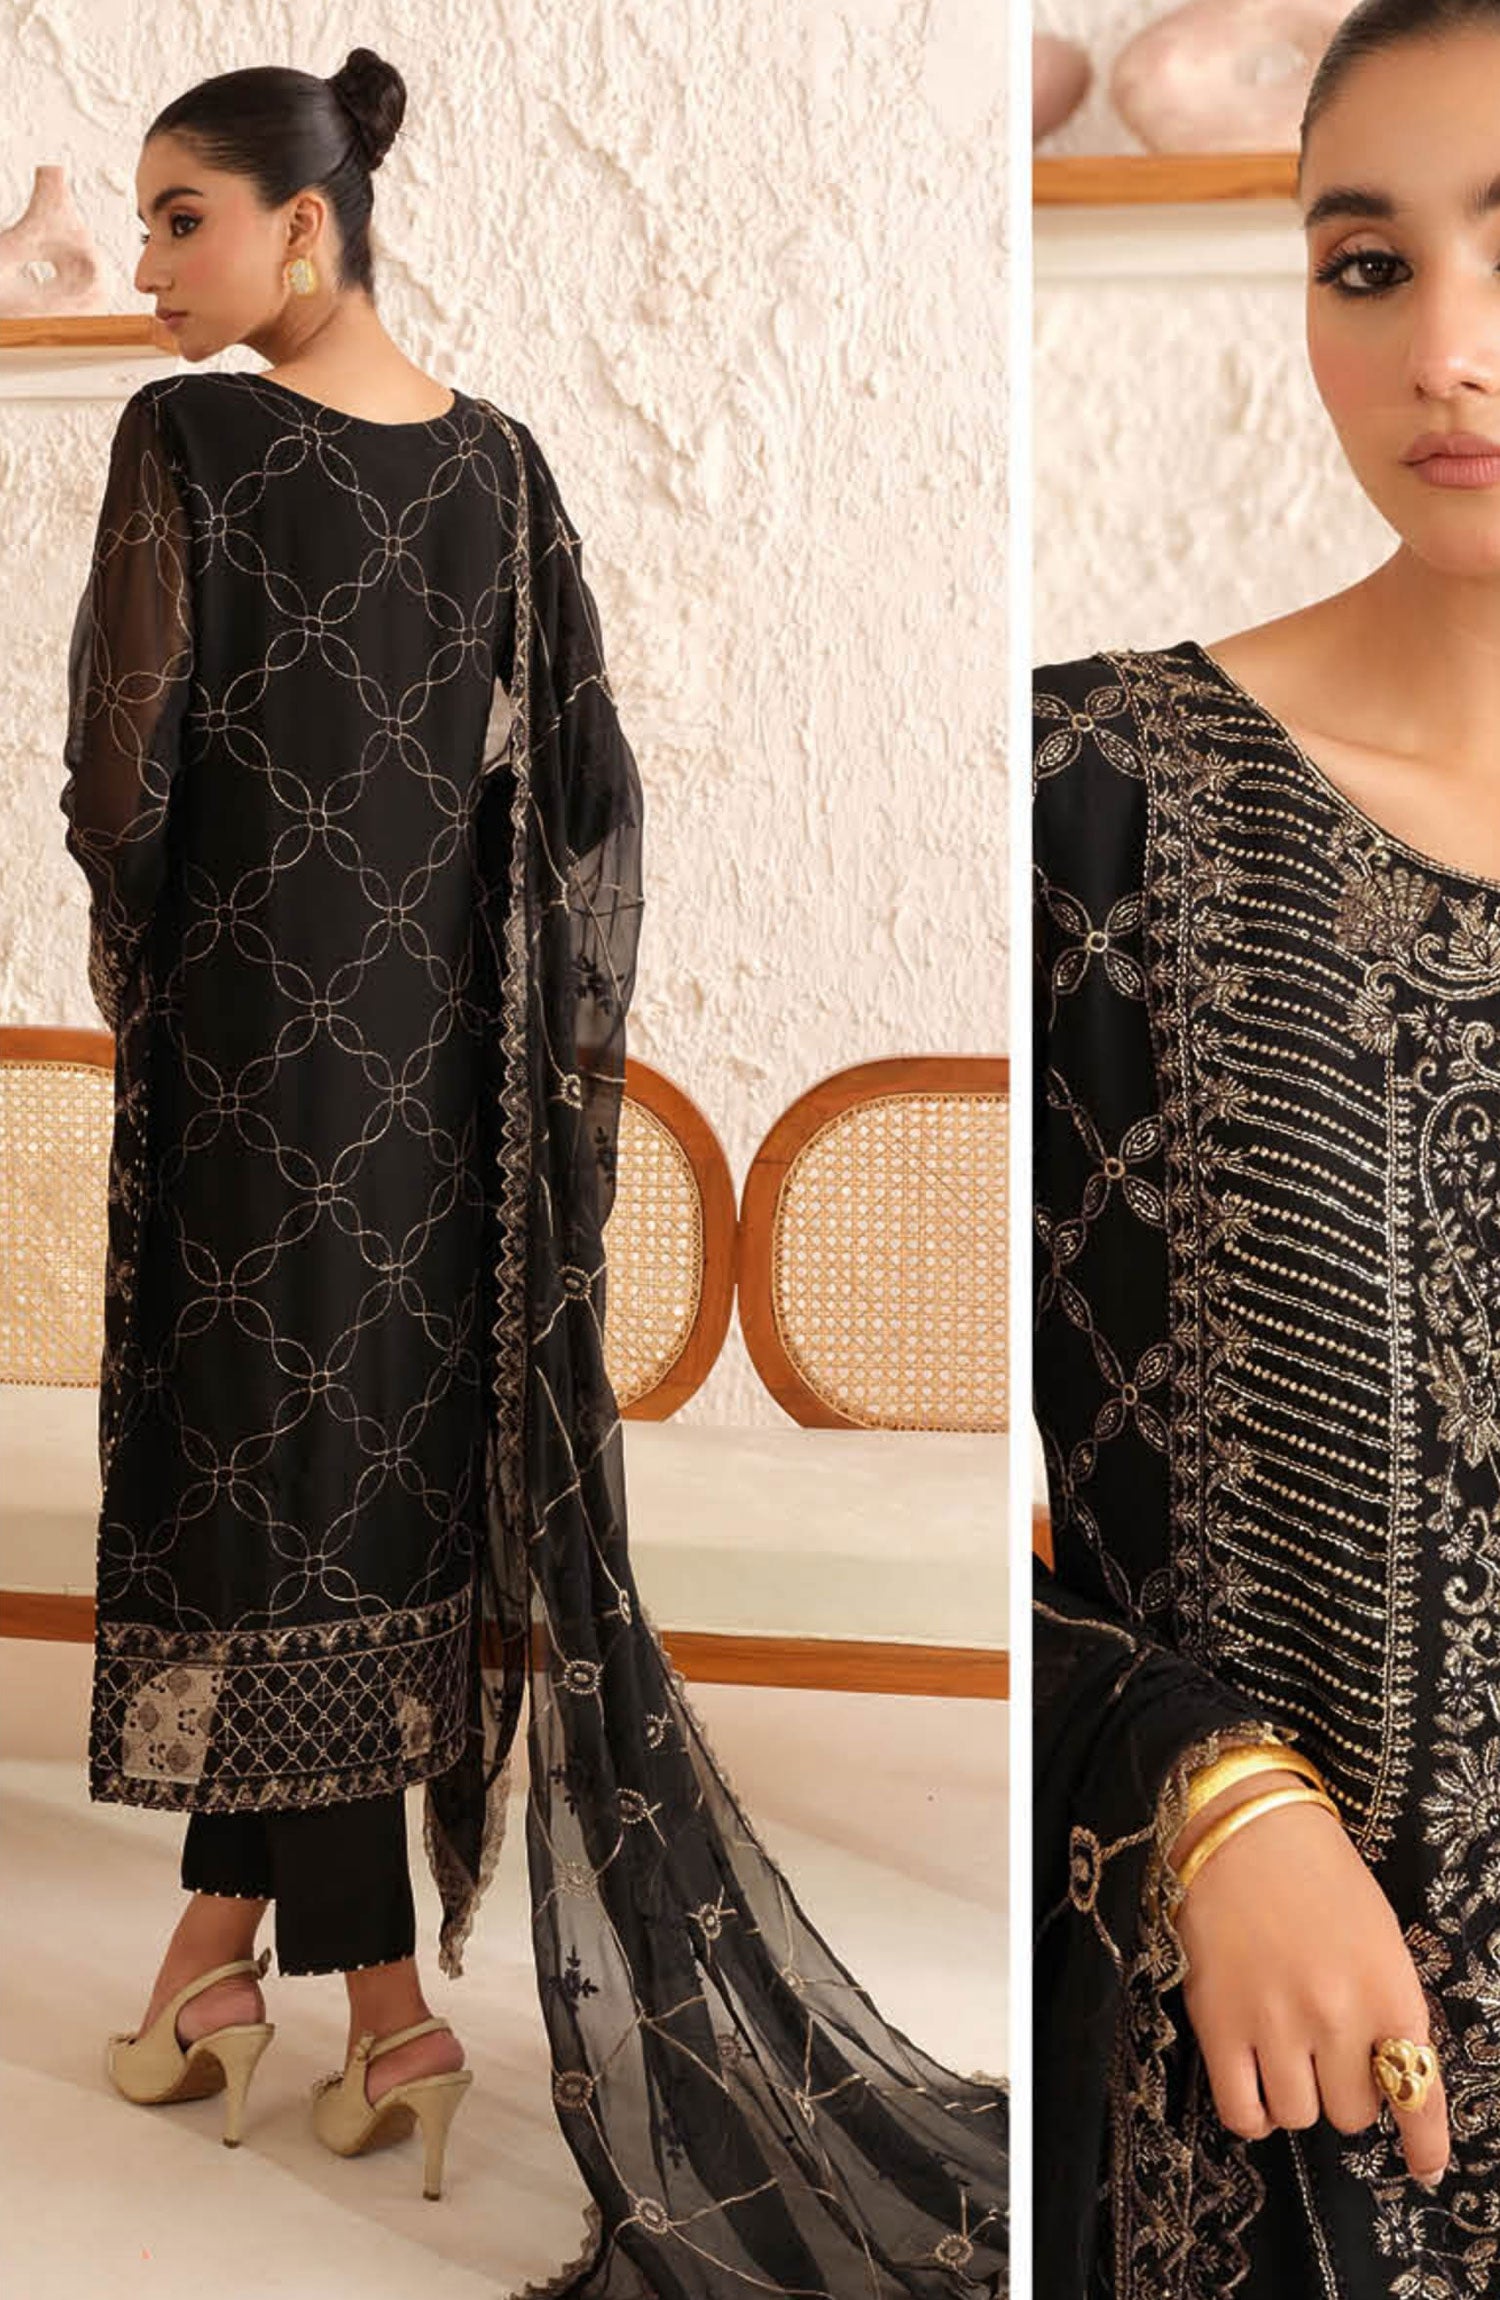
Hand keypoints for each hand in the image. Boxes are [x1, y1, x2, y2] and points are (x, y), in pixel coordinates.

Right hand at [1170, 1769, 1448, 2187]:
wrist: (1241, 1824)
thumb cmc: (1318, 1872)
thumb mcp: (1378, 1935)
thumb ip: (1386, 2006)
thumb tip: (1385, 2072)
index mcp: (1389, 1990)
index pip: (1418, 2093)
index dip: (1424, 2140)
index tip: (1425, 2166)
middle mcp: (1336, 2017)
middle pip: (1351, 2112)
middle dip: (1345, 2090)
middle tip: (1329, 2055)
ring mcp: (1274, 2024)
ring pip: (1299, 2116)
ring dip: (1298, 2095)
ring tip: (1287, 2056)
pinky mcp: (1218, 2024)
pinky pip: (1242, 2112)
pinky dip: (1253, 2113)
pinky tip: (1255, 2084)